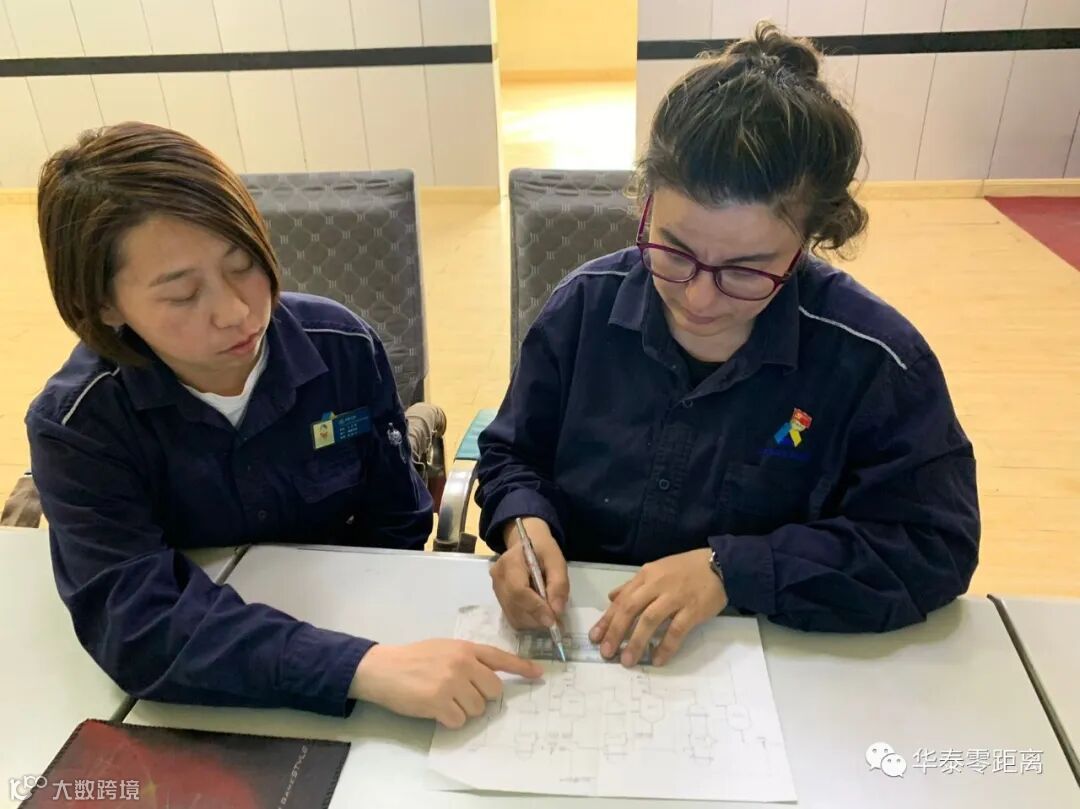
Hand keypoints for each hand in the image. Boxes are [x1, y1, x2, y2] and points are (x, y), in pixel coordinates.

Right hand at [350, 639, 542, 727]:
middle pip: (494, 691)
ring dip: (464, 710)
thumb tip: (490, 678)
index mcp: (466, 648)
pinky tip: (435, 710)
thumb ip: (468, 659)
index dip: (522, 667)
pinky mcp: (439, 702)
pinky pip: (459, 721)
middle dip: (482, 698)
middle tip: (462, 695)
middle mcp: (463, 663)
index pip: (501, 658)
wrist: (384, 668)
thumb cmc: (414, 658)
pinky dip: (449, 720)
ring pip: (478, 709)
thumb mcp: (445, 649)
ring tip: (444, 700)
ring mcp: (452, 682)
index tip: (538, 675)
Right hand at [491, 517, 569, 629]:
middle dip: (537, 617)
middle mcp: (498, 577)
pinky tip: (538, 611)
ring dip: (533, 621)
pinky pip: (513, 618)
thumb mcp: (556, 560)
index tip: (553, 620)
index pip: (518, 591)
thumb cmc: (542, 551)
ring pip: (513, 616)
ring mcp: (496, 590)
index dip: (535, 608)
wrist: (526, 545)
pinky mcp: (499, 599)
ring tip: (548, 611)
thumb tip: (556, 610)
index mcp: (510, 562)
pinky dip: (528, 620)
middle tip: (556, 618)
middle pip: (515, 607)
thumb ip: (559, 583)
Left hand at [589, 548, 727, 667]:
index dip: (607, 619)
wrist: (720, 565)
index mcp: (646, 576)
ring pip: (650, 620)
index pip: (622, 599)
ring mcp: (675, 597)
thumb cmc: (686, 569)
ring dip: (636, 642)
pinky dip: (665, 646)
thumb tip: (611, 597)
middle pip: (630, 609)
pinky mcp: (693, 609)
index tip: (595, 637)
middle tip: (606, 653)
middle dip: (616, 632)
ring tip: (627, 661)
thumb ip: (633, 585)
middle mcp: (657, 585)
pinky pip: (676, 630)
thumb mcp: (656, 570)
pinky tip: (657, 660)